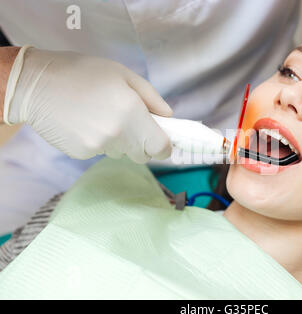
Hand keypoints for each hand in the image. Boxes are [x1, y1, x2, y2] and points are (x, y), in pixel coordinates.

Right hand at [3, 46, 171, 163]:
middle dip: (143, 143)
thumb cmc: (82, 73)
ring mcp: (98, 147)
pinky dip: (100, 142)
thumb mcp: (123, 75)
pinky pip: (101, 152)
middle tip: (132, 124)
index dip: (165, 146)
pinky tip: (87, 123)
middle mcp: (117, 135)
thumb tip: (168, 117)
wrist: (36, 84)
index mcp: (132, 114)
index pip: (160, 148)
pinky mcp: (82, 153)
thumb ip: (151, 98)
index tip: (163, 140)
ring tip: (103, 117)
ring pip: (121, 153)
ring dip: (121, 142)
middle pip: (142, 155)